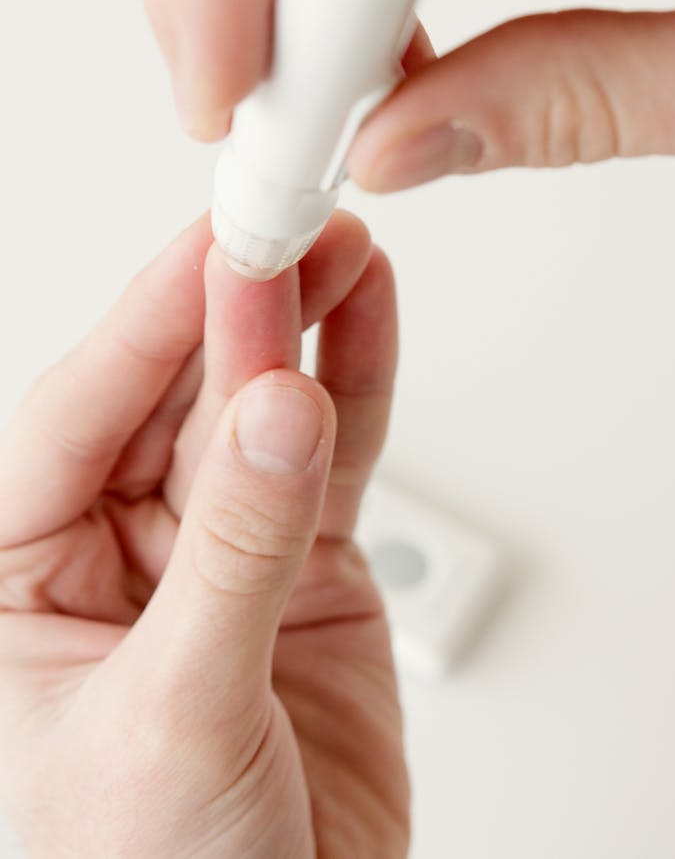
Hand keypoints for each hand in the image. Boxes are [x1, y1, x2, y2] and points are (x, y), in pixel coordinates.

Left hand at [0, 213, 408, 858]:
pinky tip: (365, 312)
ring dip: (299, 329)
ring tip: (337, 251)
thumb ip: (233, 555)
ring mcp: (219, 552)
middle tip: (284, 232)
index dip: (145, 324)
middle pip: (174, 396)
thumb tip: (276, 416)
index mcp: (22, 579)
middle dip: (232, 312)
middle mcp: (116, 550)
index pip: (73, 417)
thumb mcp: (171, 717)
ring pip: (257, 413)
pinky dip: (355, 384)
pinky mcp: (306, 570)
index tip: (209, 251)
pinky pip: (332, 459)